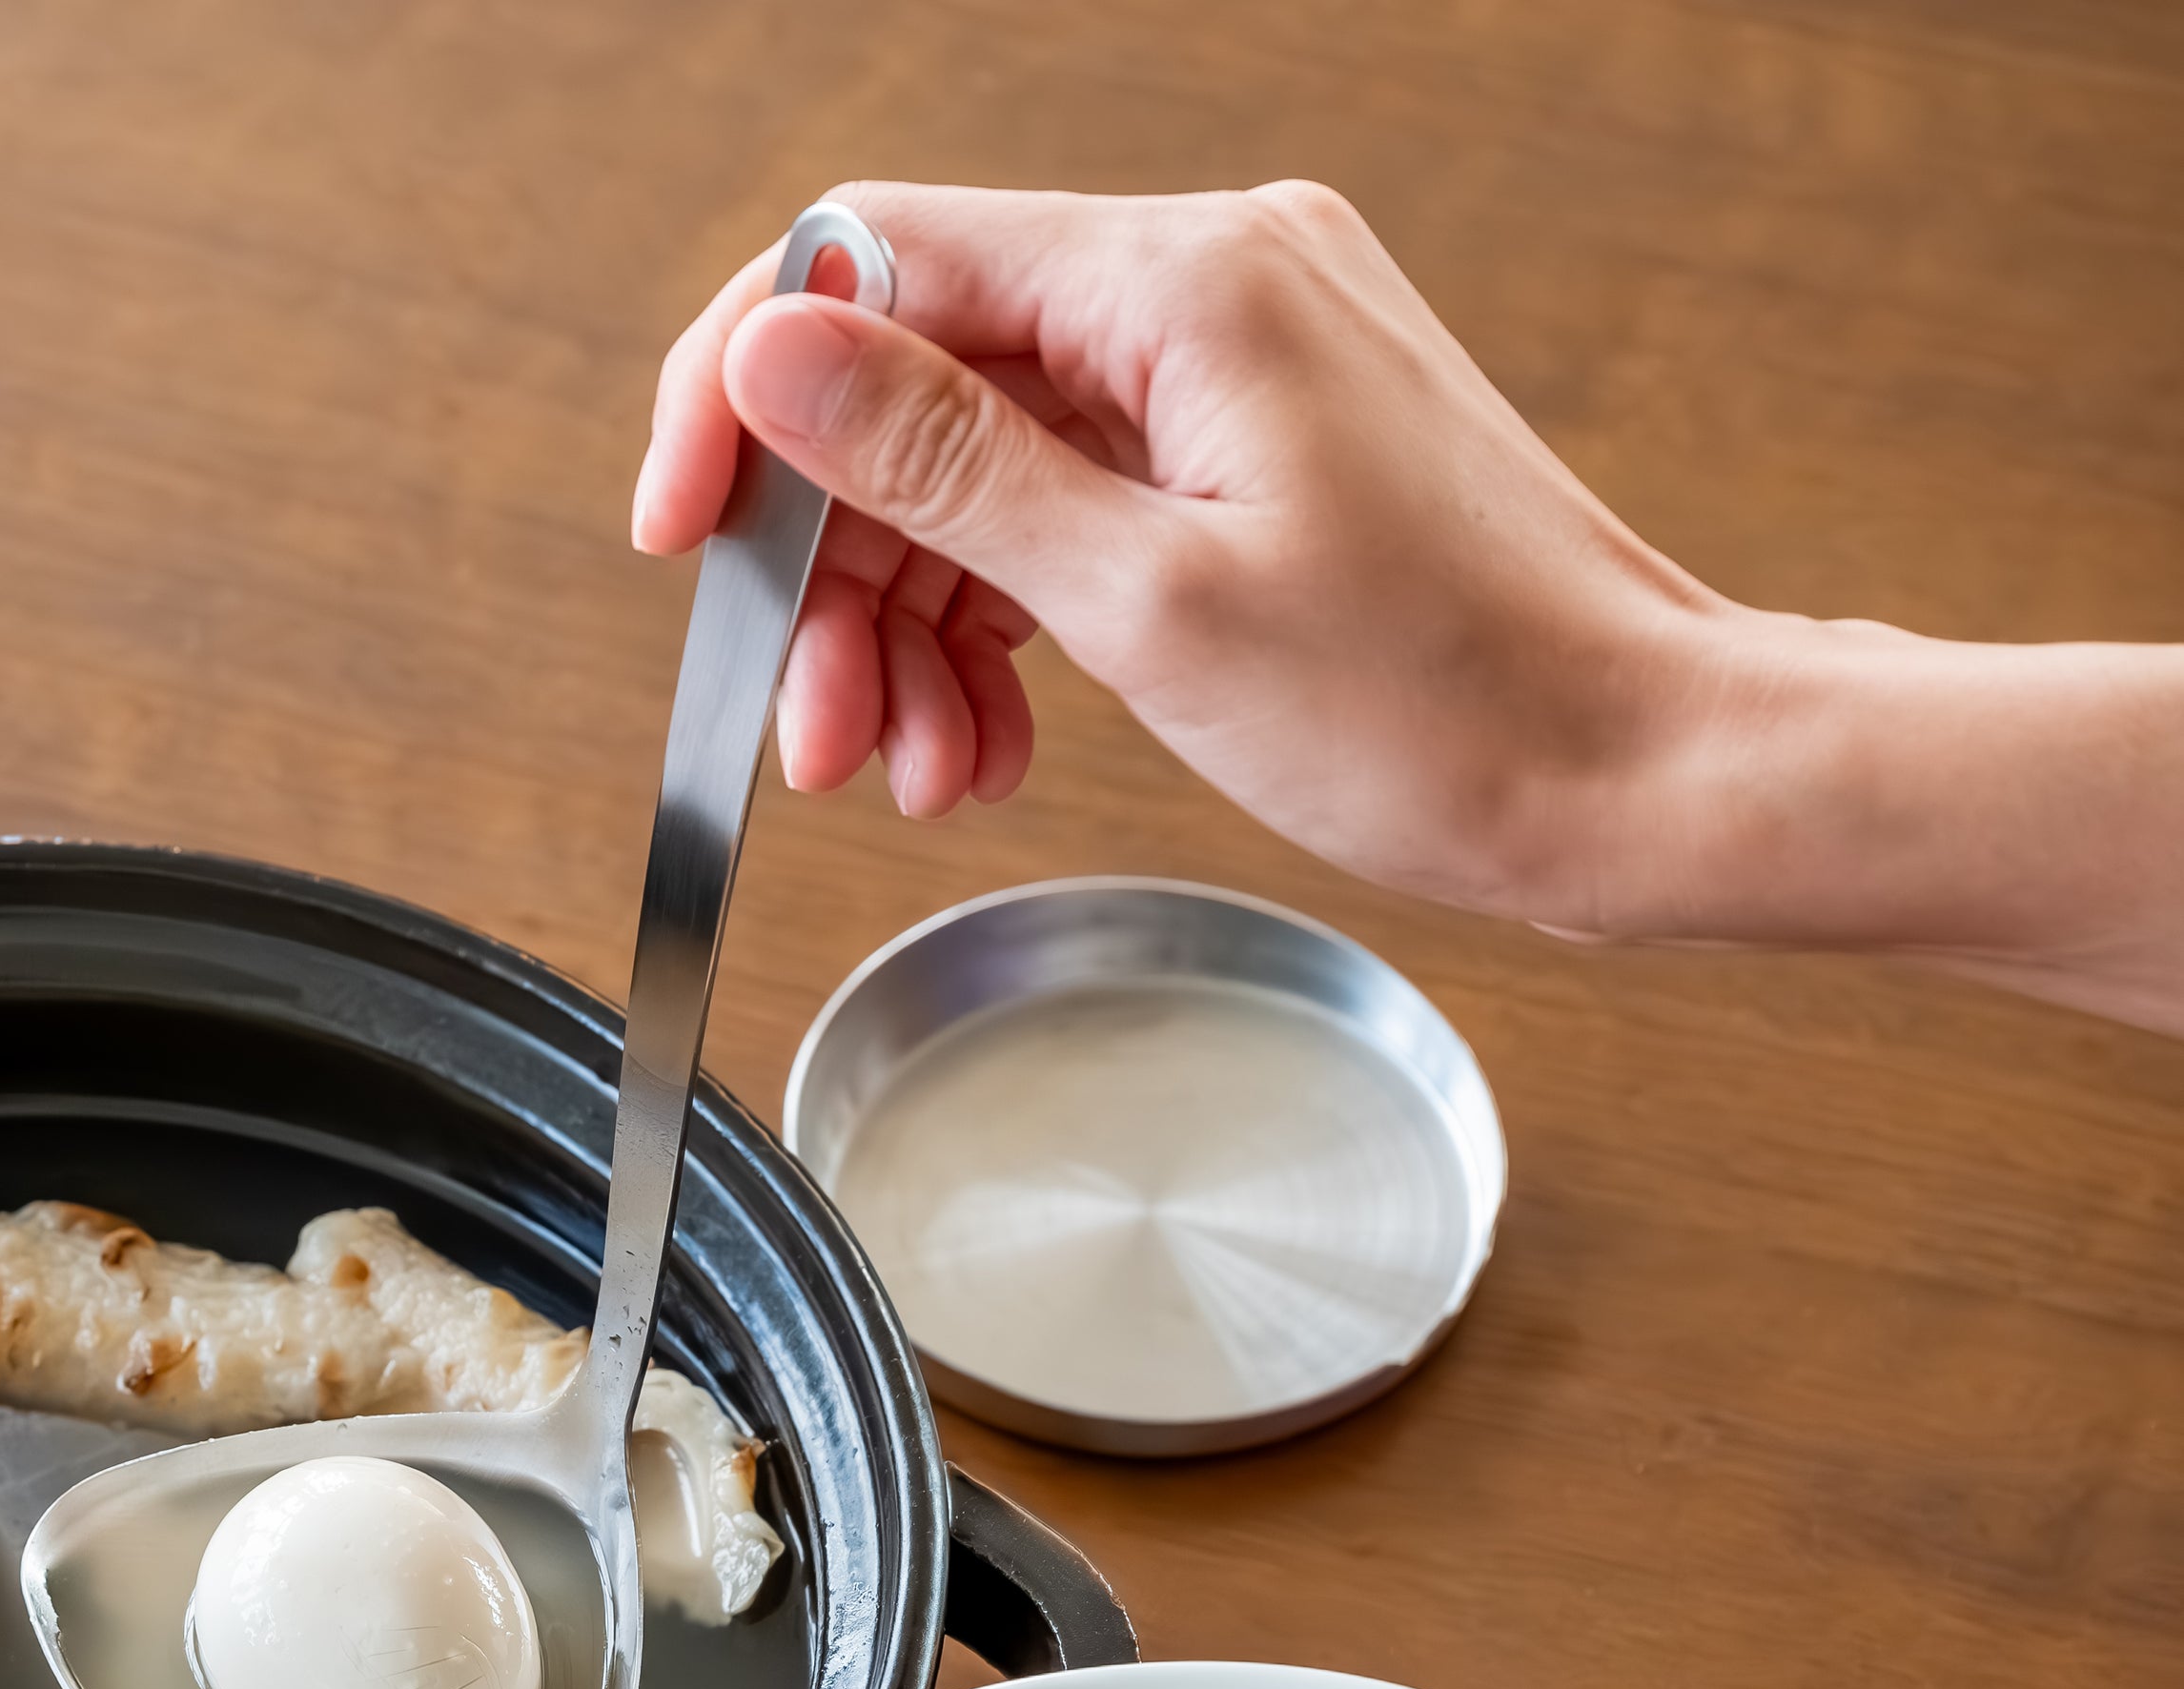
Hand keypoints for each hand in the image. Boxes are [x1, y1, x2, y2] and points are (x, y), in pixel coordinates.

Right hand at [631, 183, 2183, 1029]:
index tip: (685, 537)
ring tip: (918, 770)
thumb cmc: (1453, 709)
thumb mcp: (1148, 602)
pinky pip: (1067, 504)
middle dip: (838, 565)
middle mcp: (1211, 282)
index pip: (872, 261)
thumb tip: (773, 349)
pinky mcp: (1258, 443)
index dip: (744, 396)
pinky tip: (988, 741)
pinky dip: (1004, 623)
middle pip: (917, 380)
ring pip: (980, 461)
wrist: (1652, 778)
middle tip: (817, 730)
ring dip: (914, 623)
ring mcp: (1240, 360)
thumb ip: (941, 465)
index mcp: (1186, 282)